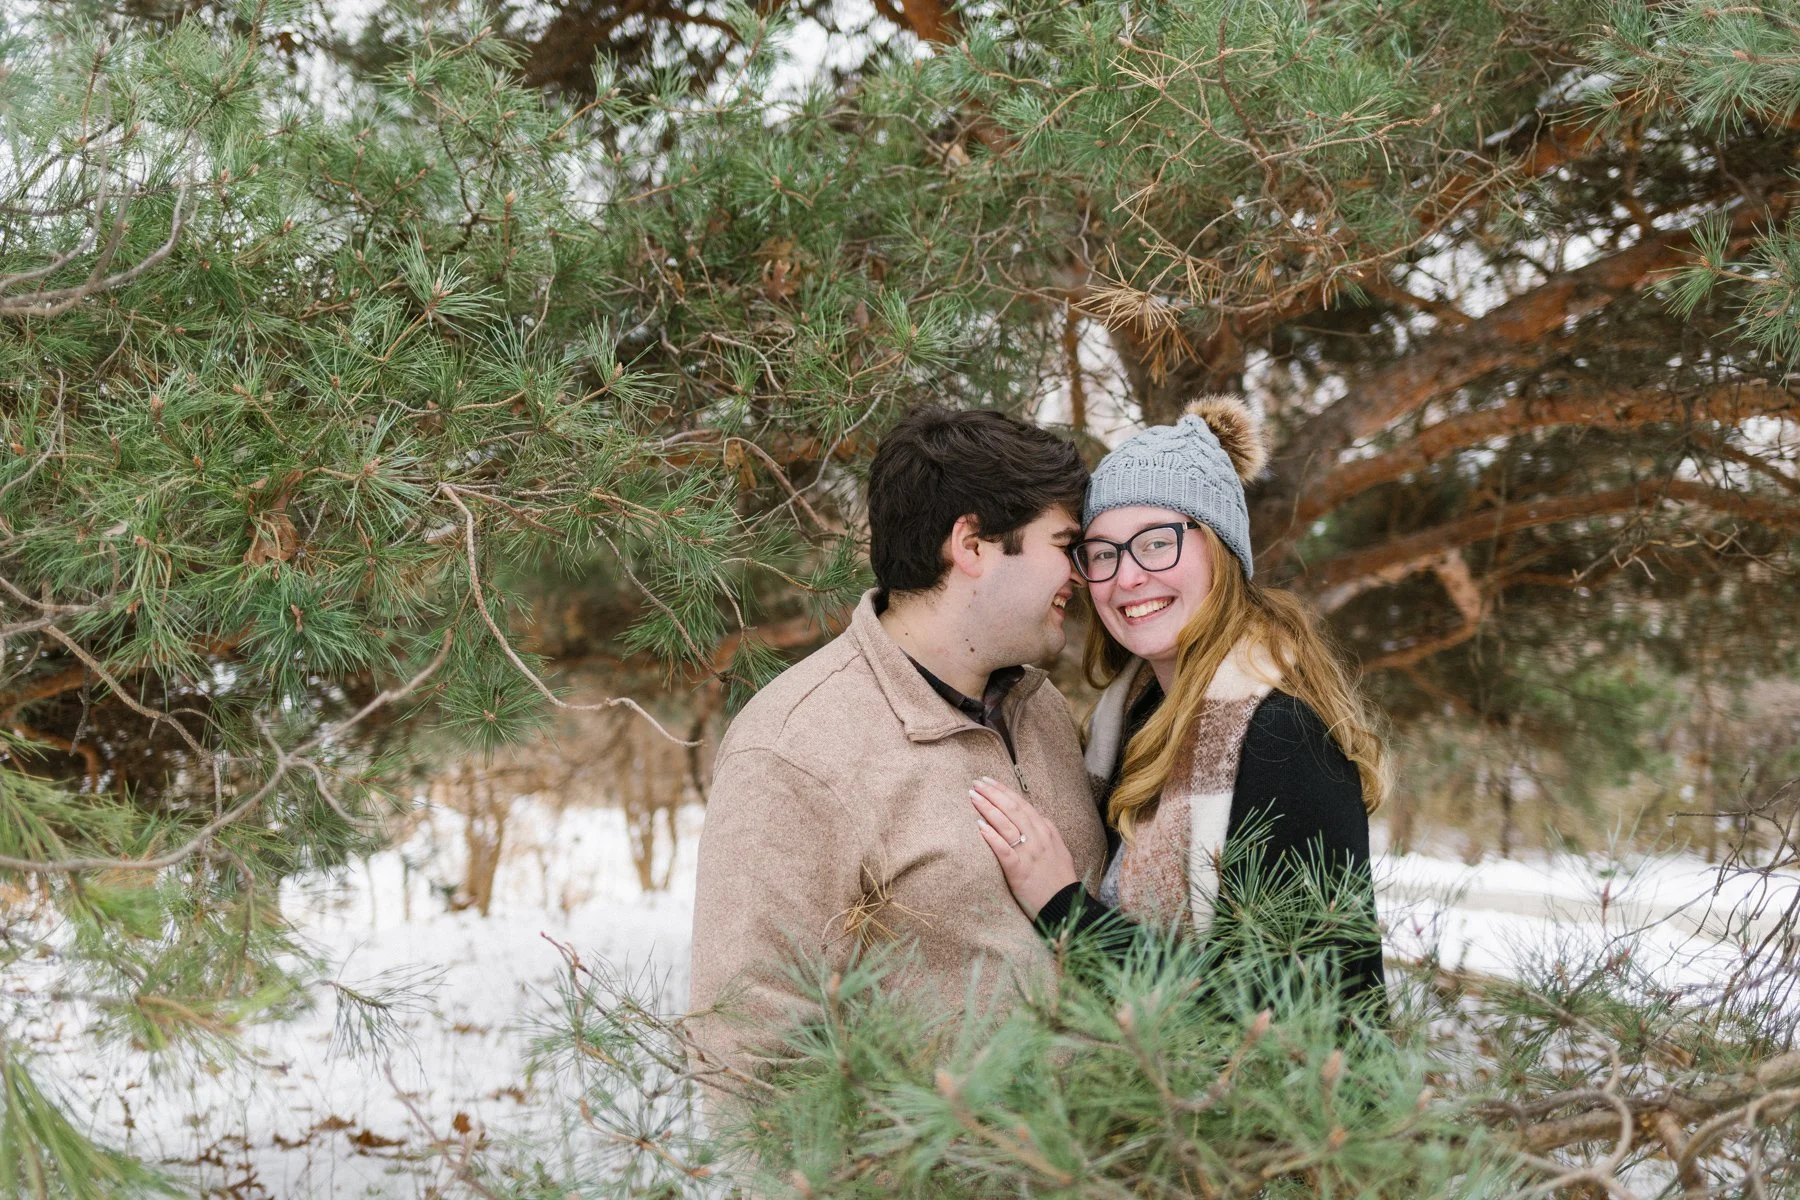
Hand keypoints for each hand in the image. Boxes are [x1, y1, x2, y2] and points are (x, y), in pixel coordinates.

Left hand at [970, 776, 1079, 918]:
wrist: (1065, 905)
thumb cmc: (1059, 880)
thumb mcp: (1059, 850)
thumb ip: (1047, 832)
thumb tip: (1036, 817)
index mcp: (1046, 831)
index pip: (1021, 804)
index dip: (1003, 791)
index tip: (989, 782)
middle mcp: (1038, 838)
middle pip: (1012, 809)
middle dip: (992, 793)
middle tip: (976, 782)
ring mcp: (1029, 853)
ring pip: (1006, 824)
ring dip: (988, 808)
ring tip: (973, 796)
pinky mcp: (1020, 871)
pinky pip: (1004, 849)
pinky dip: (991, 836)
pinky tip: (979, 826)